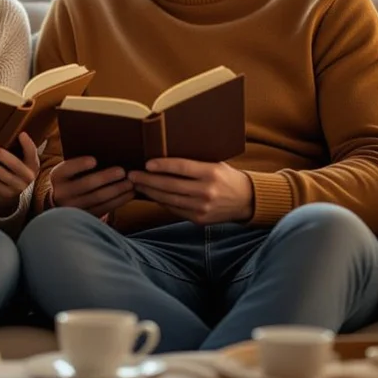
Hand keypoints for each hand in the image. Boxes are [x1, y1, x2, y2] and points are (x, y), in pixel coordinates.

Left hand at [0, 132, 39, 216]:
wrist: (14, 190)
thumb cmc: (16, 167)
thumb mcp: (23, 159)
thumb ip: (19, 148)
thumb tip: (7, 129)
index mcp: (33, 164)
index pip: (32, 153)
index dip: (28, 144)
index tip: (21, 134)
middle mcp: (27, 176)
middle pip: (15, 165)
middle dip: (2, 156)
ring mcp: (17, 187)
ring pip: (1, 175)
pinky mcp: (5, 193)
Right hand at [50, 157, 134, 216]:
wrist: (65, 199)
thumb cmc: (74, 176)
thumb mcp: (71, 169)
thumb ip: (81, 163)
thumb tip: (107, 151)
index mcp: (57, 176)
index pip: (67, 169)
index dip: (79, 165)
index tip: (94, 160)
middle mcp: (62, 193)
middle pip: (86, 185)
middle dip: (106, 178)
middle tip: (122, 171)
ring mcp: (73, 208)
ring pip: (98, 198)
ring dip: (117, 190)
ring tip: (131, 182)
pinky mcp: (86, 216)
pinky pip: (105, 209)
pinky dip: (119, 201)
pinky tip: (130, 193)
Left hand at [128, 158, 253, 224]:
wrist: (246, 201)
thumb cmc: (226, 177)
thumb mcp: (215, 164)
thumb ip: (194, 163)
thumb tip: (163, 158)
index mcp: (211, 173)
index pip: (182, 167)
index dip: (162, 165)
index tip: (146, 163)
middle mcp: (206, 191)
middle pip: (170, 185)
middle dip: (148, 180)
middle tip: (132, 175)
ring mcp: (202, 207)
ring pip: (169, 199)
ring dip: (150, 192)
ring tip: (137, 185)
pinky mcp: (199, 219)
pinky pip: (174, 209)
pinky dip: (161, 202)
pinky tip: (152, 195)